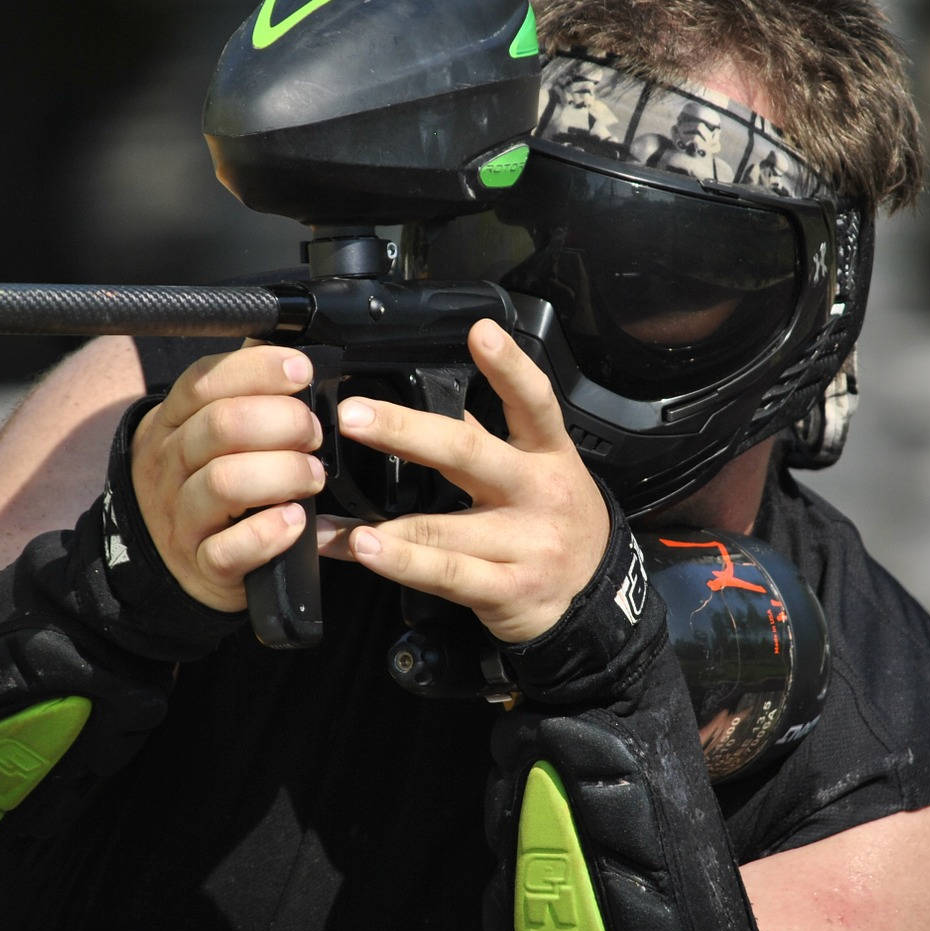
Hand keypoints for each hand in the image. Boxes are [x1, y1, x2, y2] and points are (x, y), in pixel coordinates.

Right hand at [128, 345, 324, 611]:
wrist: (171, 553)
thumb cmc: (207, 477)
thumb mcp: (208, 426)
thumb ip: (245, 387)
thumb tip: (288, 341)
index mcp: (175, 421)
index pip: (205, 381)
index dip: (257, 369)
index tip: (301, 371)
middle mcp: (171, 464)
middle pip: (220, 426)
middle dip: (282, 422)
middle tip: (314, 433)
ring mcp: (182, 517)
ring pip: (223, 483)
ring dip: (282, 473)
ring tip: (312, 476)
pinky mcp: (202, 565)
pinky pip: (227, 550)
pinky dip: (267, 534)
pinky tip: (294, 521)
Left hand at [323, 320, 608, 642]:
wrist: (594, 597)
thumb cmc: (555, 520)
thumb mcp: (541, 468)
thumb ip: (490, 433)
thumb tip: (436, 390)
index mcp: (547, 455)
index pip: (534, 402)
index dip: (510, 367)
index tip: (479, 333)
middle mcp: (537, 494)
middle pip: (470, 454)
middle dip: (407, 432)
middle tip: (354, 416)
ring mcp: (523, 545)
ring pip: (444, 530)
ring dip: (384, 524)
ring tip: (335, 516)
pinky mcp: (506, 591)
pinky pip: (442, 576)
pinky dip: (395, 564)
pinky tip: (358, 551)